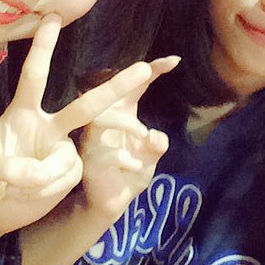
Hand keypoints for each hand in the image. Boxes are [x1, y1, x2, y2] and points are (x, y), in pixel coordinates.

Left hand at [0, 15, 159, 244]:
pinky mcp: (66, 175)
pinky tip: (30, 194)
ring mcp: (60, 152)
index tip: (53, 17)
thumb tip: (38, 171)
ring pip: (68, 158)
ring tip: (17, 186)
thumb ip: (14, 167)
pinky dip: (49, 187)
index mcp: (22, 114)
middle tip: (143, 67)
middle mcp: (47, 128)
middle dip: (115, 87)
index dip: (43, 47)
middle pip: (85, 106)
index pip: (35, 76)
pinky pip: (69, 176)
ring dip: (44, 176)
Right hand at [78, 56, 179, 222]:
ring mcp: (93, 141)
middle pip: (107, 92)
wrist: (112, 203)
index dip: (153, 70)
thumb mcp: (151, 155)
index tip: (174, 60)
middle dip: (124, 78)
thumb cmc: (130, 172)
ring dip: (126, 124)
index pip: (135, 86)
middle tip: (148, 70)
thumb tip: (156, 137)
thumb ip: (157, 144)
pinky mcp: (89, 161)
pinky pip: (105, 153)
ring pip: (100, 119)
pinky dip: (125, 158)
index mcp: (121, 113)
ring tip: (144, 135)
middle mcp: (103, 122)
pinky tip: (136, 166)